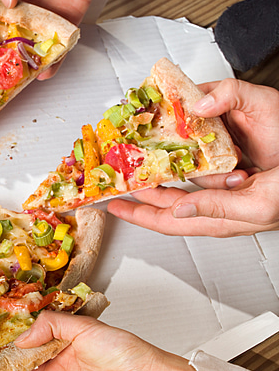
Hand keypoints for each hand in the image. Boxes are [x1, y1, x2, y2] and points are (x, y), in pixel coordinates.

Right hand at [0, 0, 121, 76]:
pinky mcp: (69, 15)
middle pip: (11, 39)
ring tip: (21, 77)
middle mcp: (23, 6)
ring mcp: (46, 12)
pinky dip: (56, 58)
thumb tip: (4, 0)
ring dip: (29, 62)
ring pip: (35, 45)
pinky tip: (48, 68)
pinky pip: (62, 41)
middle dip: (5, 58)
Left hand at [108, 79, 278, 235]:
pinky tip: (175, 150)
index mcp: (219, 218)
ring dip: (159, 173)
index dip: (138, 214)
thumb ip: (216, 208)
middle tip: (117, 180)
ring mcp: (227, 190)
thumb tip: (179, 209)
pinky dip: (184, 159)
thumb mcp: (257, 206)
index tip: (113, 206)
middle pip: (167, 201)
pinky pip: (201, 168)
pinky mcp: (238, 173)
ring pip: (182, 183)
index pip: (167, 220)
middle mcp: (218, 206)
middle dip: (140, 192)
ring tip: (136, 163)